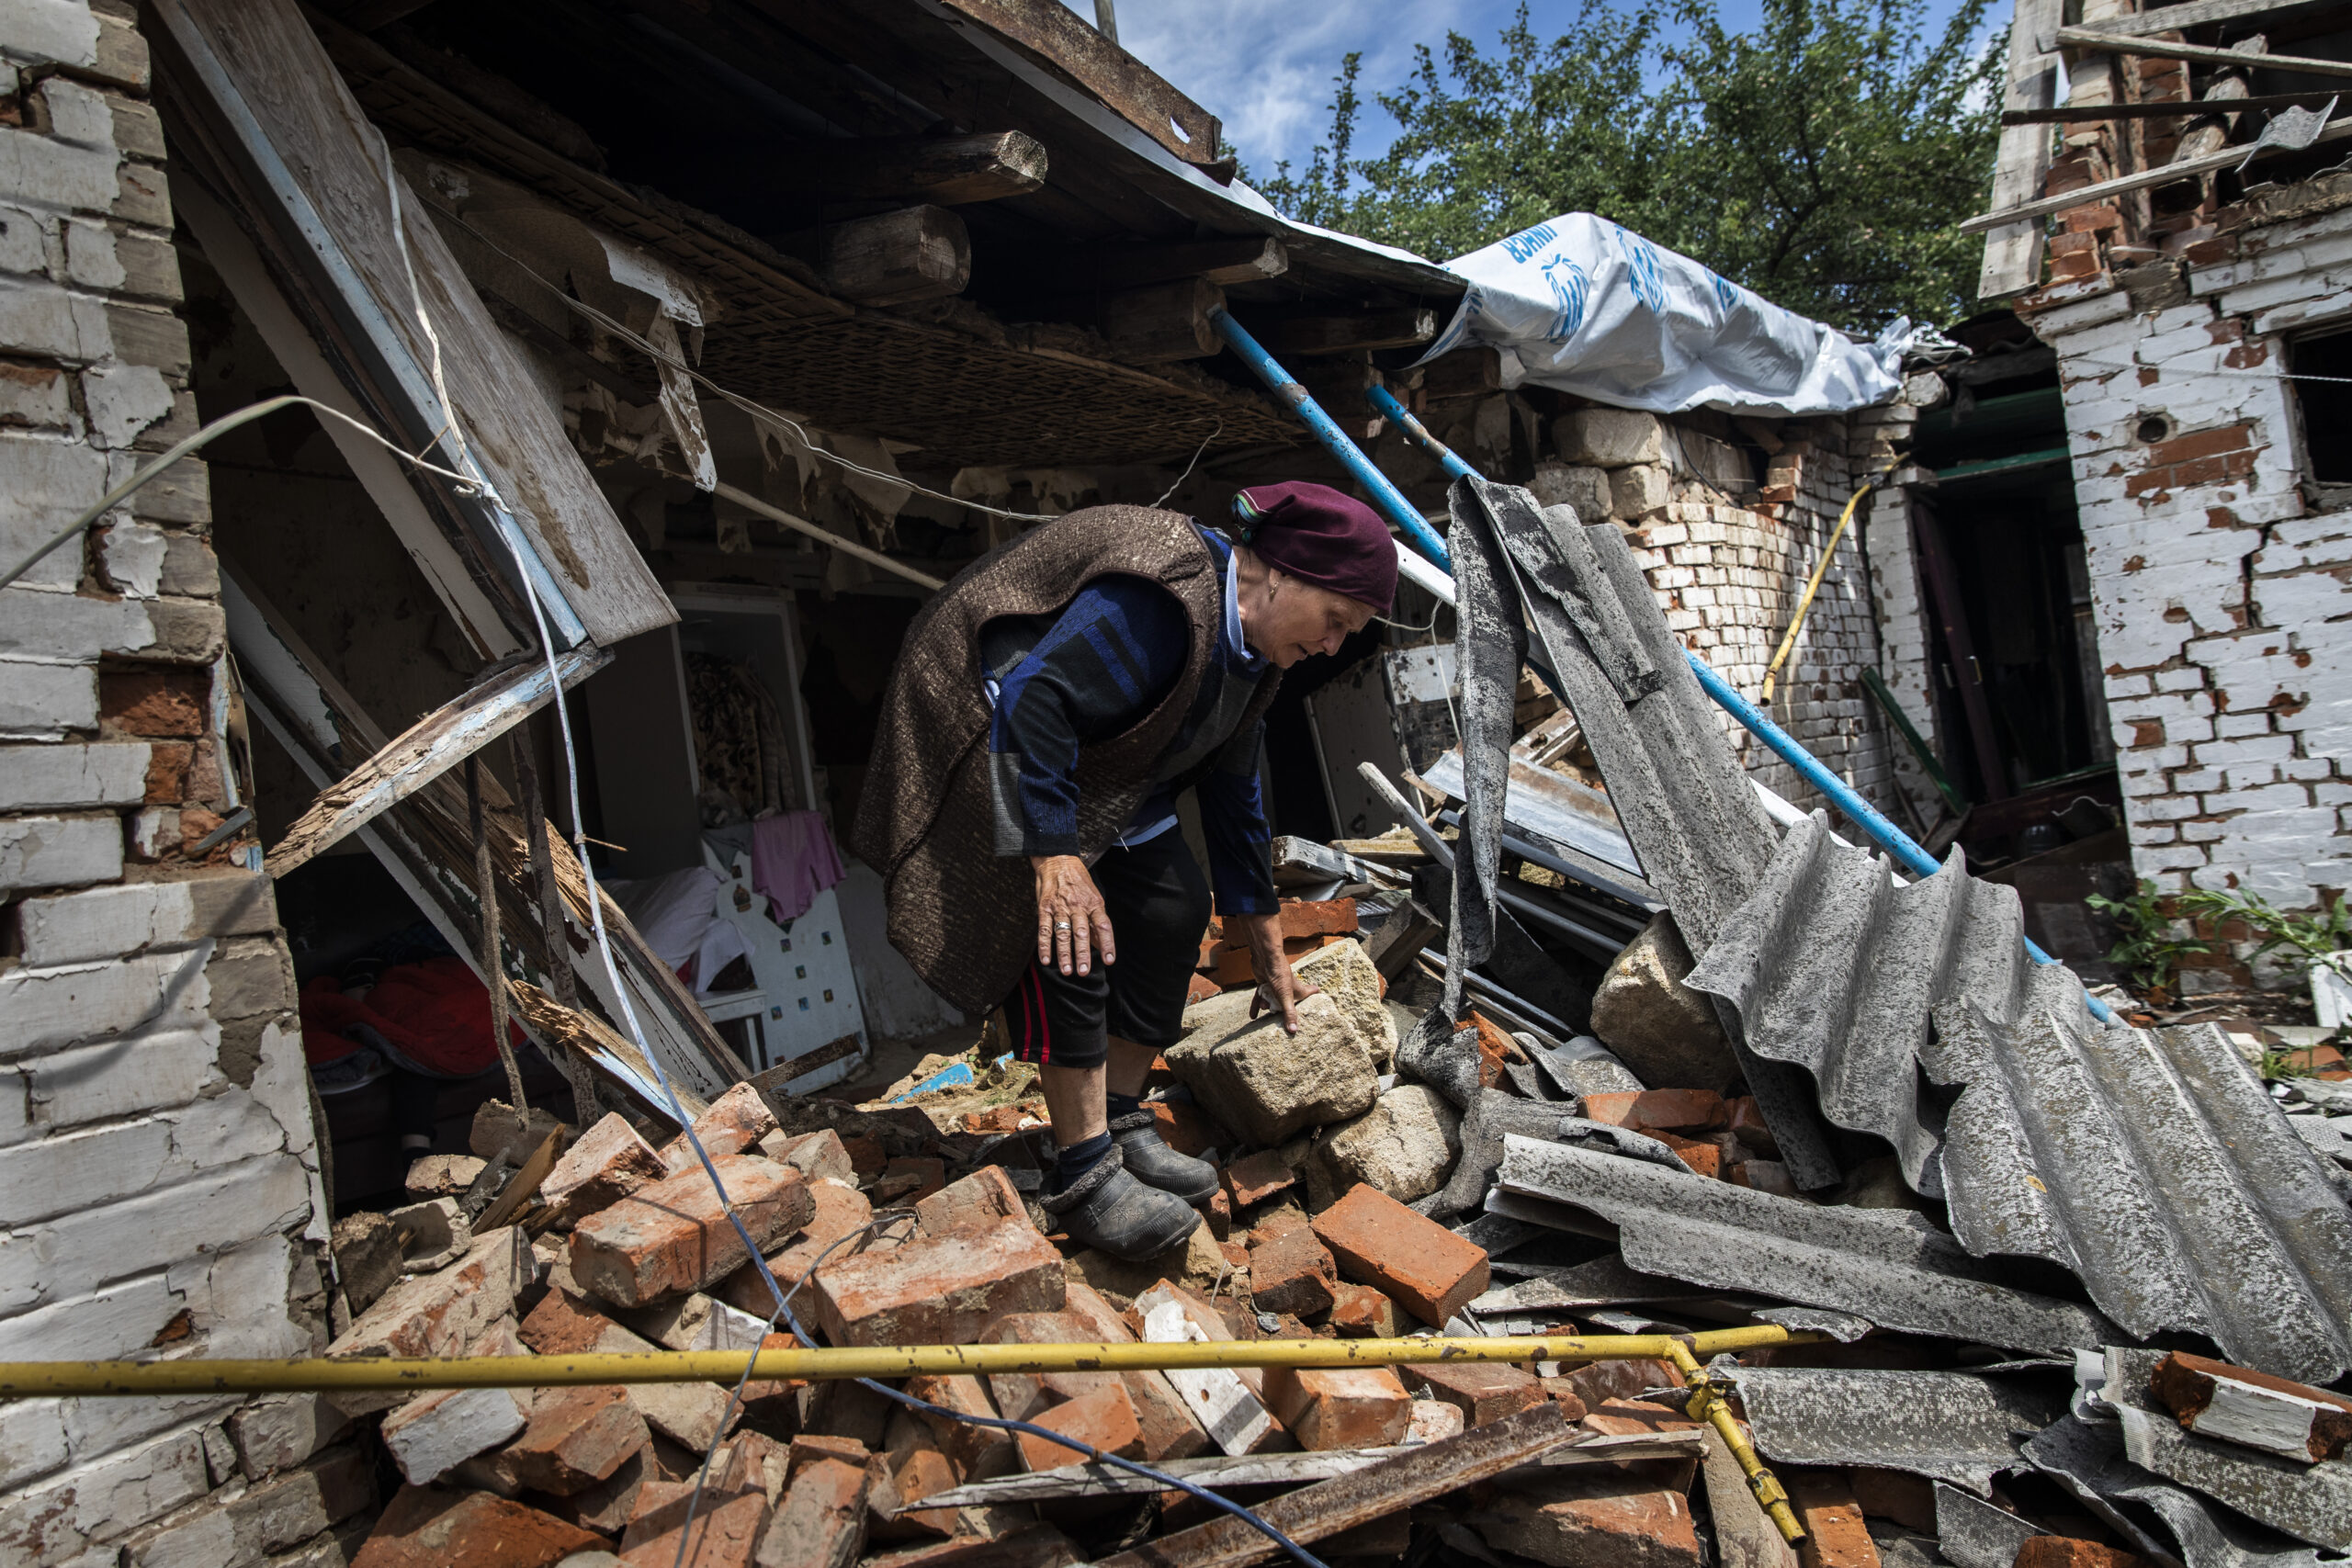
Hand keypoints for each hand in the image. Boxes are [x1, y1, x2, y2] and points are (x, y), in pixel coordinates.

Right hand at [1032, 855, 1114, 976]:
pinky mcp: (1044, 908)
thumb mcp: (1094, 897)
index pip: (1103, 926)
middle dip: (1083, 954)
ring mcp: (1060, 907)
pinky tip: (1046, 960)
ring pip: (1063, 933)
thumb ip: (1096, 921)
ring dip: (1064, 954)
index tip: (1109, 960)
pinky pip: (1044, 929)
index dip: (1107, 944)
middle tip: (1083, 971)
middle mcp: (1078, 906)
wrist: (1057, 860)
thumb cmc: (1079, 882)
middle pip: (1082, 932)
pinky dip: (1044, 946)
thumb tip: (1101, 944)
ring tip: (1067, 971)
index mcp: (1094, 903)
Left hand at [1232, 910, 1321, 1032]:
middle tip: (1281, 1015)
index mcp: (1298, 989)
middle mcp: (1288, 988)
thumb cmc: (1279, 975)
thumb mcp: (1285, 996)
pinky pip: (1260, 998)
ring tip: (1264, 1005)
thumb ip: (1289, 1013)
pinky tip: (1253, 1017)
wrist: (1264, 958)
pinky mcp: (1264, 985)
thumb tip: (1293, 1031)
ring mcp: (1276, 986)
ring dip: (1267, 1006)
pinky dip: (1256, 1006)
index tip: (1318, 992)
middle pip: (1289, 1002)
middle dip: (1284, 1010)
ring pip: (1273, 1001)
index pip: (1310, 992)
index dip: (1313, 993)